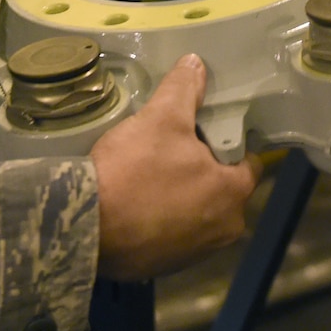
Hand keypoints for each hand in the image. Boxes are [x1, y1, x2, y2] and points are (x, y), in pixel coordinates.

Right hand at [92, 55, 260, 280]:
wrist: (83, 225)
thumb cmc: (133, 170)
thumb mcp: (160, 118)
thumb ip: (183, 89)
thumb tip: (196, 62)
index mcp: (232, 195)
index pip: (248, 163)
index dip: (228, 142)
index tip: (204, 131)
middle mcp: (223, 231)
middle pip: (222, 190)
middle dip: (202, 171)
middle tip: (171, 150)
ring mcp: (193, 254)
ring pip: (197, 215)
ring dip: (181, 198)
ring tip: (150, 176)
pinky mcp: (163, 268)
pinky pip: (170, 237)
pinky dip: (159, 222)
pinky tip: (136, 206)